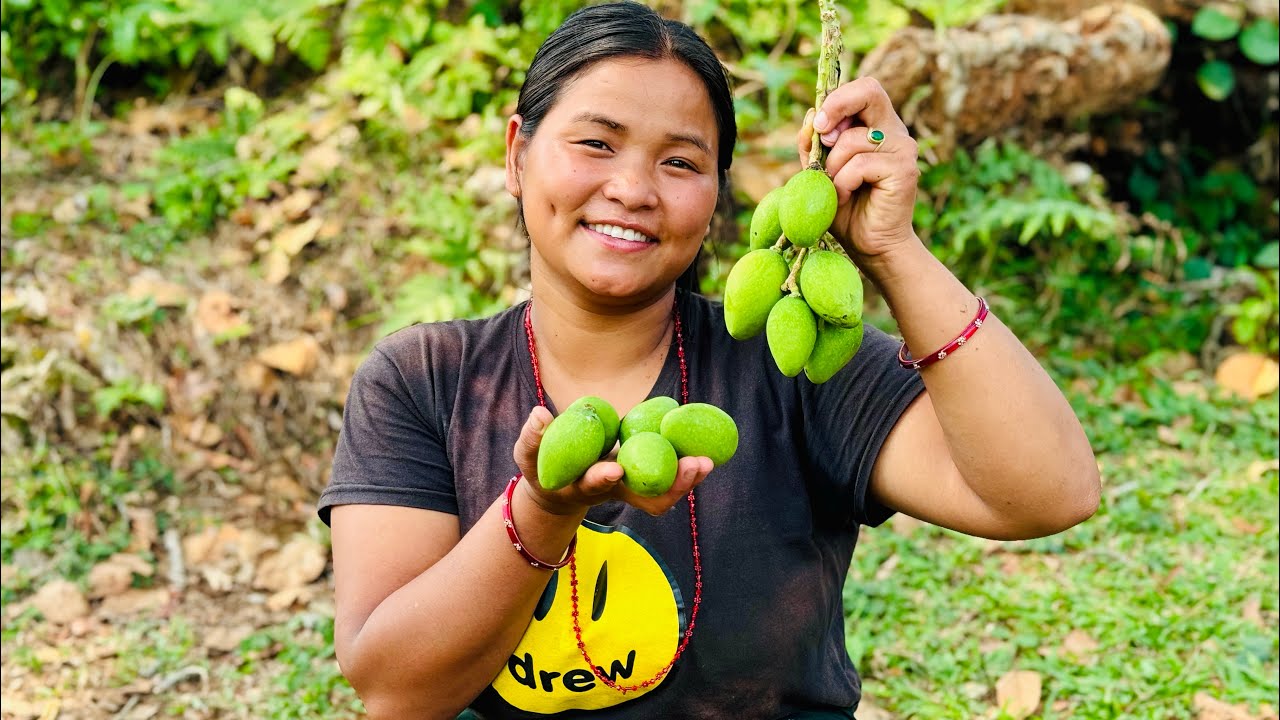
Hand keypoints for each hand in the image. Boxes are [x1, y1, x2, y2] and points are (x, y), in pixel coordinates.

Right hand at [512, 407, 712, 516]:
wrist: (559, 488)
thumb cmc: (542, 467)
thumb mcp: (528, 455)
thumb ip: (532, 438)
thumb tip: (540, 413)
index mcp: (582, 487)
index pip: (594, 485)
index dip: (603, 478)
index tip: (615, 469)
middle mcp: (613, 493)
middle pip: (644, 499)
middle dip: (670, 486)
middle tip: (692, 465)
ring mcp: (630, 489)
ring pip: (663, 494)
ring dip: (685, 481)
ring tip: (706, 462)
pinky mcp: (642, 480)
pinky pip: (669, 478)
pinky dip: (686, 469)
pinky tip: (706, 452)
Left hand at [795, 77, 921, 259]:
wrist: (872, 247)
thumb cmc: (847, 211)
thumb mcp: (820, 172)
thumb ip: (814, 146)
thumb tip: (809, 117)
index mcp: (876, 126)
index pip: (863, 89)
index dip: (836, 99)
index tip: (817, 124)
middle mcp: (893, 131)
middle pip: (870, 90)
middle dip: (836, 106)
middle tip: (822, 135)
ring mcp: (902, 148)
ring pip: (852, 139)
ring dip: (832, 167)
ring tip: (836, 189)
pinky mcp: (904, 169)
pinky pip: (859, 164)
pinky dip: (843, 182)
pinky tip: (846, 198)